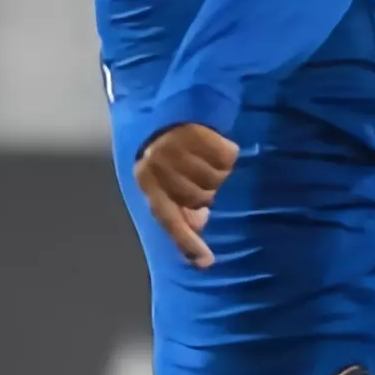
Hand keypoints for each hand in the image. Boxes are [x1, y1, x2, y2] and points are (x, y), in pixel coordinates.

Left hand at [134, 122, 236, 269]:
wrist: (172, 113)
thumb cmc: (168, 156)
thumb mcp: (165, 186)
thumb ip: (178, 211)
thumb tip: (196, 227)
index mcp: (147, 182)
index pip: (169, 219)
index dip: (188, 242)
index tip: (207, 261)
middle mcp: (159, 164)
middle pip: (200, 198)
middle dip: (206, 195)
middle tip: (202, 182)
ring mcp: (178, 146)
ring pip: (216, 178)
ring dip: (218, 174)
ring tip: (206, 163)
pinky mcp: (198, 131)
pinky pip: (227, 157)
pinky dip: (227, 156)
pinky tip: (216, 149)